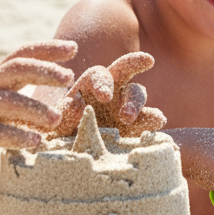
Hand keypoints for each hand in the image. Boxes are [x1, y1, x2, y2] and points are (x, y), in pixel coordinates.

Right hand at [0, 40, 76, 165]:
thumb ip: (16, 89)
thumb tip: (52, 85)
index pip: (21, 55)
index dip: (46, 49)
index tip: (73, 47)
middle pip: (16, 70)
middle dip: (43, 71)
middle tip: (69, 78)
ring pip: (6, 102)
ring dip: (34, 109)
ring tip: (57, 119)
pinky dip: (15, 137)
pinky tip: (35, 142)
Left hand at [48, 51, 166, 138]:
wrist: (70, 151)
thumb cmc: (61, 131)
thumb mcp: (56, 121)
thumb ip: (63, 112)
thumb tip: (75, 106)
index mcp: (89, 84)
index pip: (98, 75)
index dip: (102, 82)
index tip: (104, 97)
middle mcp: (110, 89)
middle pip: (125, 69)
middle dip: (134, 63)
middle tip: (143, 65)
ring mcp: (125, 106)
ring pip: (137, 94)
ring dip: (136, 103)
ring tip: (129, 117)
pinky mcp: (136, 125)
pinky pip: (149, 118)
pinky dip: (153, 119)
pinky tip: (157, 124)